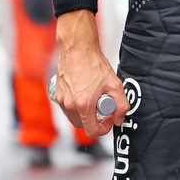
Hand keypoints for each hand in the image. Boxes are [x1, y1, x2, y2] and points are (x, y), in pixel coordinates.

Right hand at [55, 10, 128, 137]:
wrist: (78, 49)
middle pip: (83, 126)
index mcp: (83, 105)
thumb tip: (119, 118)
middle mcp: (69, 105)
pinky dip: (77, 106)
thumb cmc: (93, 63)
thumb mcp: (114, 84)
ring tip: (94, 98)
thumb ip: (121, 105)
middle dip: (94, 121)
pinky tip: (85, 93)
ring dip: (85, 114)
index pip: (92, 131)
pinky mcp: (58, 94)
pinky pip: (68, 108)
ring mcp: (62, 100)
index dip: (104, 128)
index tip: (109, 120)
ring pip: (74, 117)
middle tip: (103, 108)